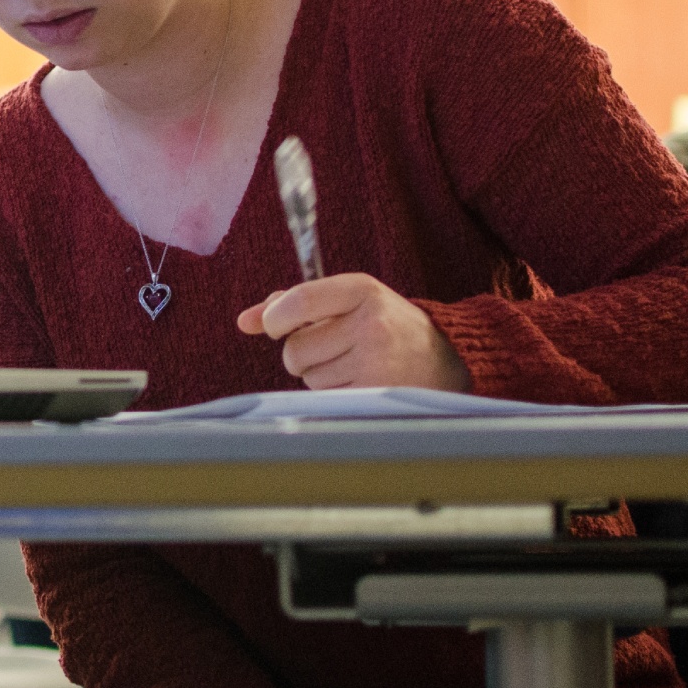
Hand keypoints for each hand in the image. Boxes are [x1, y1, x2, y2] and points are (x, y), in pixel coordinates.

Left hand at [236, 274, 469, 391]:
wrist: (443, 357)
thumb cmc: (381, 323)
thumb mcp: (346, 300)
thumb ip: (293, 304)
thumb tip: (244, 321)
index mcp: (361, 290)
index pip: (299, 301)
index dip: (275, 318)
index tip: (276, 325)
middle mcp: (370, 323)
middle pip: (294, 349)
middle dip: (300, 352)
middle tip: (328, 345)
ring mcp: (376, 361)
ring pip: (308, 377)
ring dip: (318, 373)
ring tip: (350, 361)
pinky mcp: (377, 392)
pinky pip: (325, 397)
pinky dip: (332, 391)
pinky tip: (358, 378)